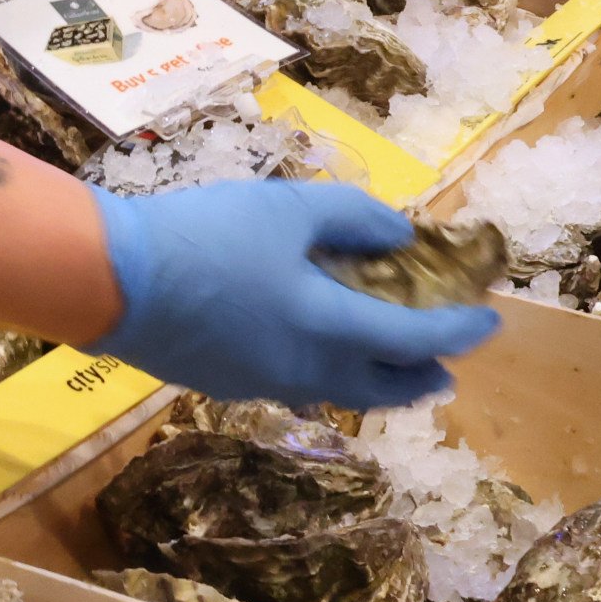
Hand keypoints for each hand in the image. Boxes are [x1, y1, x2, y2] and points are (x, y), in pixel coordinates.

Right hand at [86, 182, 500, 410]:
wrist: (113, 281)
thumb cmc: (206, 235)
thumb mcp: (289, 208)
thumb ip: (355, 221)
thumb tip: (399, 240)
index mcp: (330, 328)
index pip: (415, 338)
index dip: (457, 330)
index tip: (487, 320)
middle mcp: (306, 370)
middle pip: (383, 389)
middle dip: (422, 378)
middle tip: (445, 369)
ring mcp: (264, 385)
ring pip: (339, 393)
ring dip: (375, 382)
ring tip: (385, 366)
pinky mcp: (228, 386)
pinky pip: (297, 385)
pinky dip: (325, 374)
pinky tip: (312, 352)